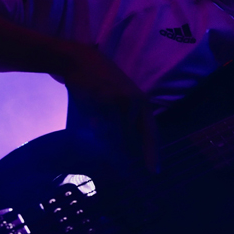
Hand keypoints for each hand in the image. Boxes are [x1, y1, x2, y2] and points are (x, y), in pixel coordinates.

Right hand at [61, 42, 158, 171]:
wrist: (80, 61)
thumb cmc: (97, 87)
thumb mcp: (116, 105)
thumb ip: (123, 126)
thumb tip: (124, 153)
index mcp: (143, 105)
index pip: (151, 134)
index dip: (152, 153)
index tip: (154, 172)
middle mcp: (138, 103)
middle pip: (130, 139)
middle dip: (120, 151)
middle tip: (114, 159)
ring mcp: (124, 100)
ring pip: (114, 133)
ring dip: (103, 134)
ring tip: (93, 119)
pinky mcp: (108, 98)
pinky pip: (100, 124)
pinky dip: (94, 125)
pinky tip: (90, 113)